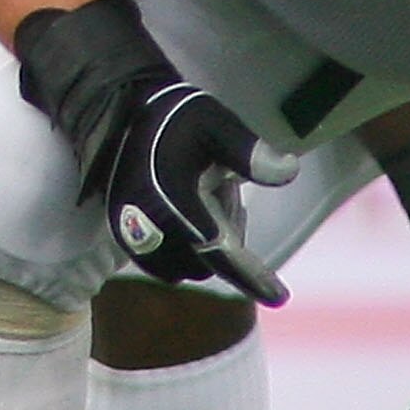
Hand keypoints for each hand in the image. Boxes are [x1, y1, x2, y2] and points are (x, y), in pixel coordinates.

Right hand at [96, 76, 296, 305]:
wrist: (120, 112)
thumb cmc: (174, 117)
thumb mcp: (216, 124)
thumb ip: (249, 151)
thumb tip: (289, 170)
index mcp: (171, 198)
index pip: (218, 250)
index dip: (251, 275)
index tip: (279, 296)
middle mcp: (146, 225)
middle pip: (207, 260)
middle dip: (229, 238)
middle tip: (228, 190)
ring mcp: (131, 235)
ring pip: (188, 265)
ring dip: (207, 246)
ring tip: (208, 197)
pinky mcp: (124, 237)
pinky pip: (166, 263)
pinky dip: (187, 249)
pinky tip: (191, 212)